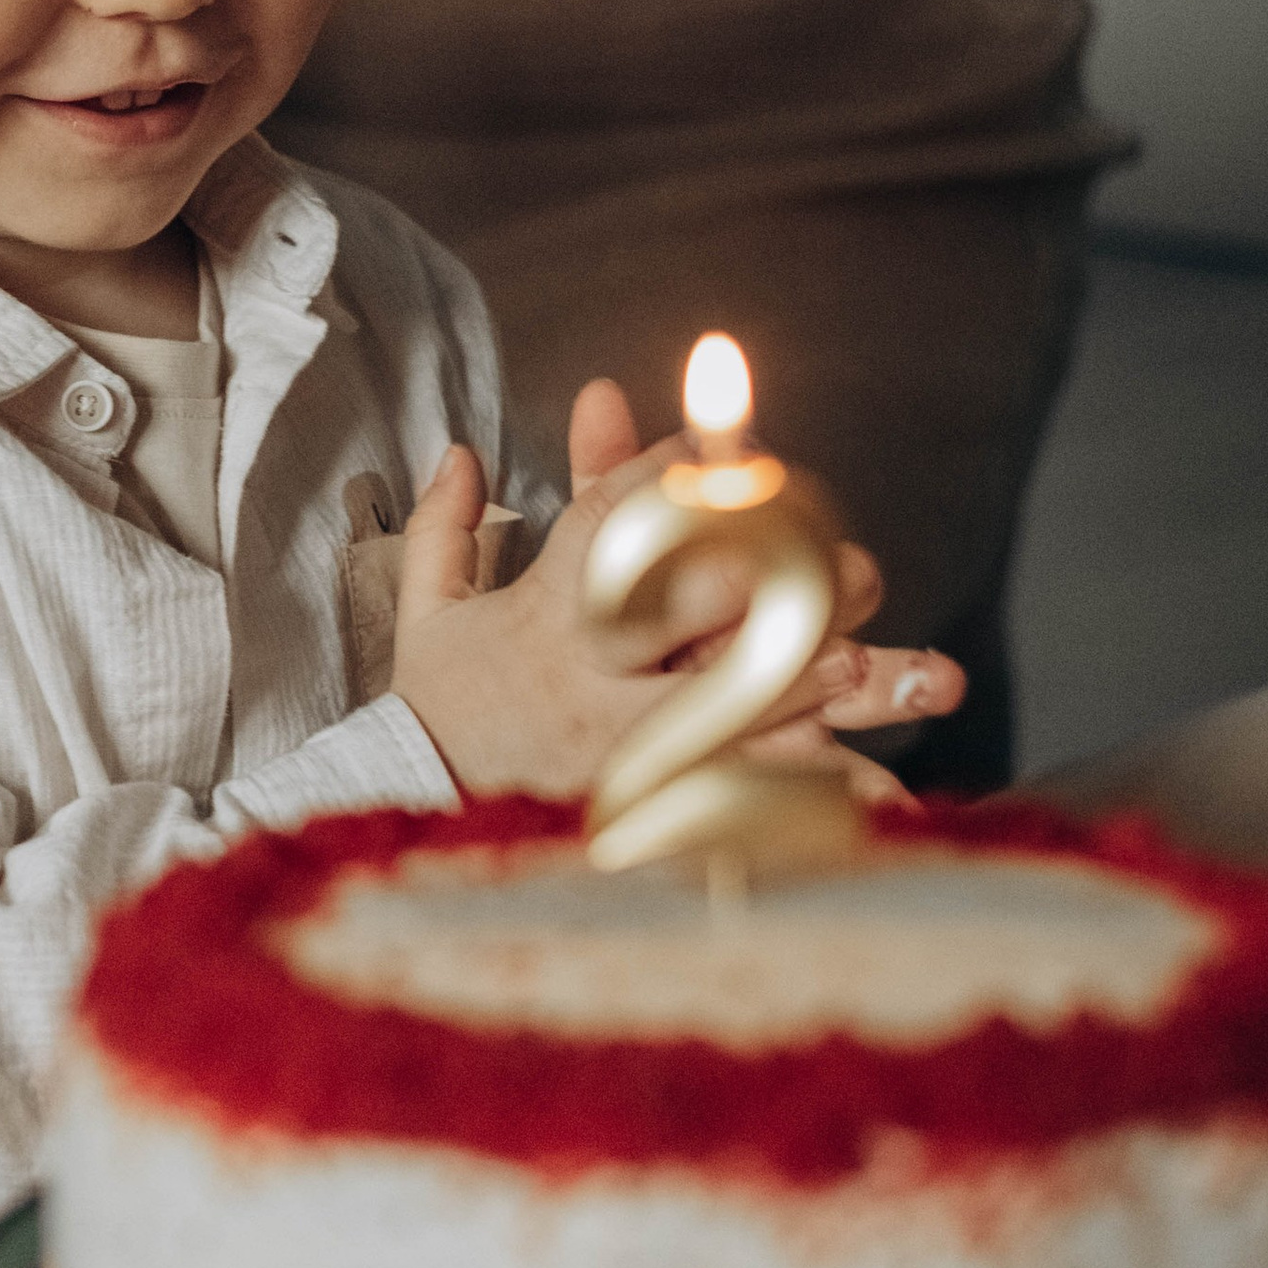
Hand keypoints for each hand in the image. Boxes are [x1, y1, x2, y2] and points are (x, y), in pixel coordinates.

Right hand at [388, 378, 963, 802]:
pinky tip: (844, 783)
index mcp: (542, 615)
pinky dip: (787, 792)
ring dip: (790, 681)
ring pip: (718, 706)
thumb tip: (459, 453)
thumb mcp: (426, 615)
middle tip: (840, 558)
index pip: (608, 522)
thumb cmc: (434, 714)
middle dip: (763, 576)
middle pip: (682, 610)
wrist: (415, 815)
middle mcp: (586, 676)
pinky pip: (727, 797)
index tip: (730, 451)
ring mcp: (616, 748)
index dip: (672, 476)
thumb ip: (442, 529)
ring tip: (853, 660)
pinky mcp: (639, 813)